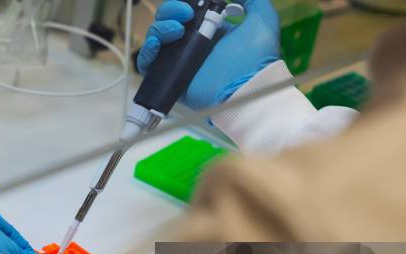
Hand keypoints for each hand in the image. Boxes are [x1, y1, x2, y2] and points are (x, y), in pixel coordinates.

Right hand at [137, 0, 279, 109]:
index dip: (183, 4)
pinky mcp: (170, 77)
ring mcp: (179, 61)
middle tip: (186, 14)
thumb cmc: (256, 57)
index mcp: (210, 30)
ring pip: (155, 37)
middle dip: (170, 11)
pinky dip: (146, 51)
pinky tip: (157, 44)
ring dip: (160, 27)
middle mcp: (193, 45)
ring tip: (176, 30)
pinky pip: (147, 63)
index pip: (186, 11)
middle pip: (167, 21)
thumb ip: (253, 0)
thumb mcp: (263, 20)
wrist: (246, 88)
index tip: (192, 3)